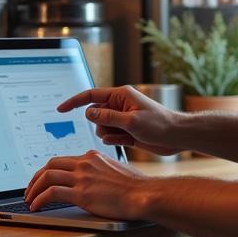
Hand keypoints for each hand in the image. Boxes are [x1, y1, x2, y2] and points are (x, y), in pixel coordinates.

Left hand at [25, 150, 151, 220]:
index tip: (43, 180)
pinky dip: (39, 199)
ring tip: (29, 199)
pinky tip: (36, 207)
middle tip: (30, 189)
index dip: (48, 171)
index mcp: (92, 157)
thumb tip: (93, 181)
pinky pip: (51, 193)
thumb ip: (100, 172)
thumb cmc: (136, 187)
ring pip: (46, 176)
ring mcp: (82, 177)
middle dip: (36, 177)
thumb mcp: (116, 170)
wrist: (143, 194)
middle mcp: (84, 163)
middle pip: (50, 165)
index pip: (62, 160)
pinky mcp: (81, 193)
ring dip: (33, 188)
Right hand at [58, 86, 181, 155]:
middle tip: (119, 129)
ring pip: (101, 127)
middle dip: (101, 124)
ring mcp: (122, 119)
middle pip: (95, 114)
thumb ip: (108, 117)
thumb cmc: (160, 125)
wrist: (177, 137)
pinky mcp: (125, 131)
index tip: (60, 109)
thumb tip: (88, 112)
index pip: (91, 95)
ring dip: (109, 134)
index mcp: (121, 96)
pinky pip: (109, 136)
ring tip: (126, 136)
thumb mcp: (132, 121)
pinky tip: (129, 141)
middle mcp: (120, 105)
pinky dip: (115, 141)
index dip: (74, 102)